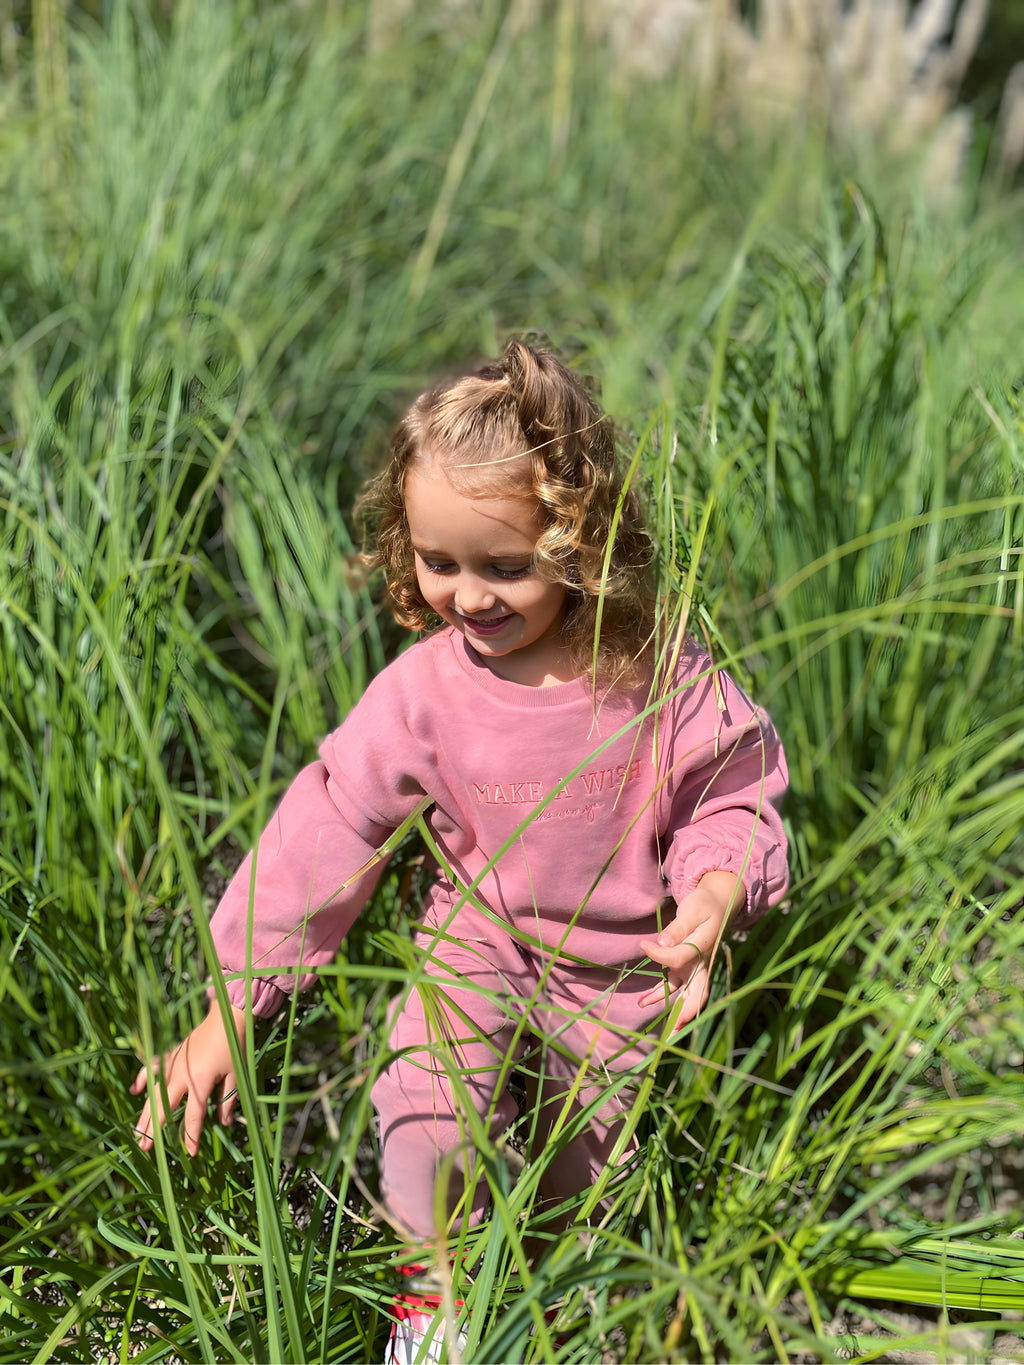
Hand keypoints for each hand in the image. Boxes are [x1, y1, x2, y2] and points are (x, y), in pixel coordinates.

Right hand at [131, 1003, 247, 1155]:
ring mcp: (173, 1064)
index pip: (193, 1117)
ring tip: (137, 1132)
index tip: (190, 1152)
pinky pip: (154, 1068)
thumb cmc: (235, 1045)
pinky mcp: (172, 1054)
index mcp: (200, 1082)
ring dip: (144, 1112)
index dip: (191, 1136)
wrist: (228, 1016)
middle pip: (164, 1108)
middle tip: (145, 1148)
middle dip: (154, 1130)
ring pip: (154, 1092)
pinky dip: (143, 1078)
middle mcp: (181, 1075)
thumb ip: (228, 1101)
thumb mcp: (236, 1075)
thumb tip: (224, 1123)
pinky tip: (135, 1091)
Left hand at [638, 872, 743, 1025]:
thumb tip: (662, 941)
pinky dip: (658, 993)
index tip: (644, 944)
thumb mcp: (693, 910)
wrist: (716, 903)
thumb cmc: (705, 905)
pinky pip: (673, 985)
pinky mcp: (685, 966)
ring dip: (672, 1012)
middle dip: (686, 1017)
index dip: (660, 954)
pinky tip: (641, 1001)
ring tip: (660, 1028)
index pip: (679, 959)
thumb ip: (679, 927)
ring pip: (684, 996)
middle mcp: (701, 964)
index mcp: (704, 950)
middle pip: (697, 996)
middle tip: (674, 1034)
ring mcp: (694, 968)